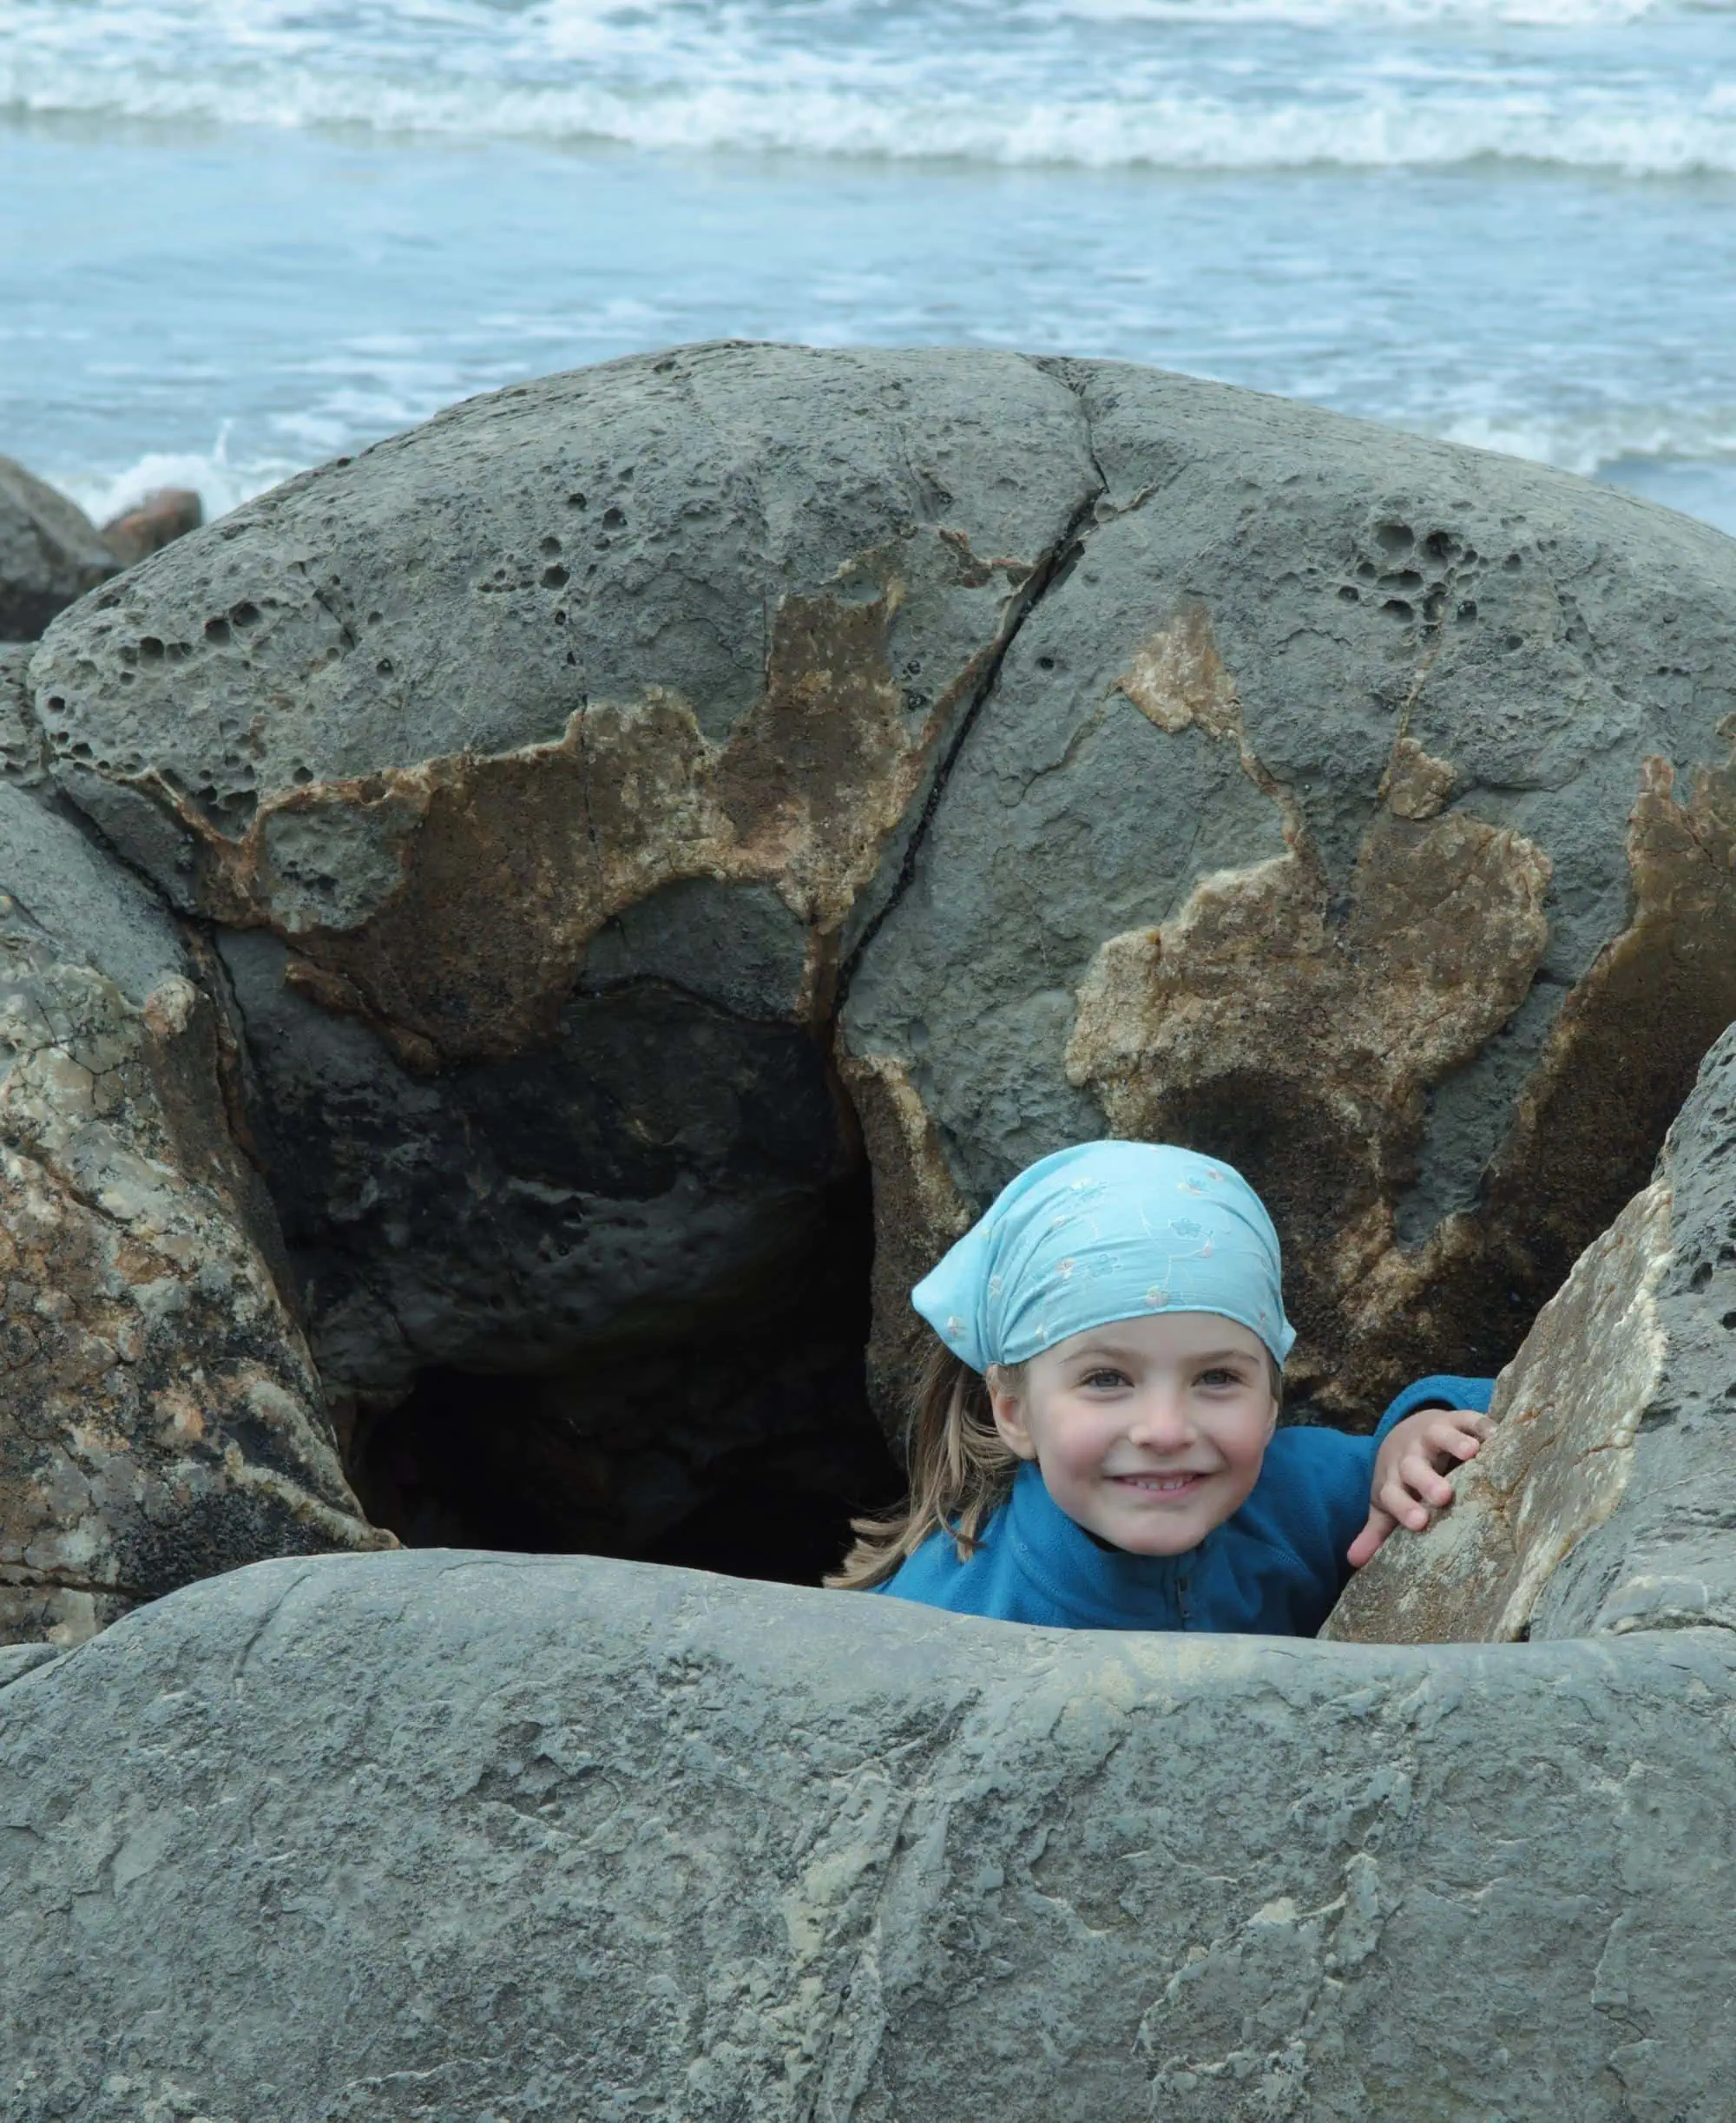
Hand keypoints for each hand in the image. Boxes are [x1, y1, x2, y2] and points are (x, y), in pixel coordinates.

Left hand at [1347, 1408, 1494, 1568]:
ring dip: (1453, 1441)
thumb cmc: (1402, 1480)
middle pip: (1414, 1467)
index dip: (1403, 1508)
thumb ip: (1375, 1533)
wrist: (1406, 1434)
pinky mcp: (1455, 1420)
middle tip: (1442, 1495)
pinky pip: (1467, 1419)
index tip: (1419, 1523)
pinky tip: (1497, 1436)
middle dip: (1426, 1480)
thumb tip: (1353, 1560)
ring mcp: (1432, 1435)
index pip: (1394, 1495)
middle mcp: (1411, 1456)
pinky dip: (1481, 1425)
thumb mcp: (1387, 1504)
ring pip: (1439, 1436)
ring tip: (1472, 1452)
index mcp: (1394, 1481)